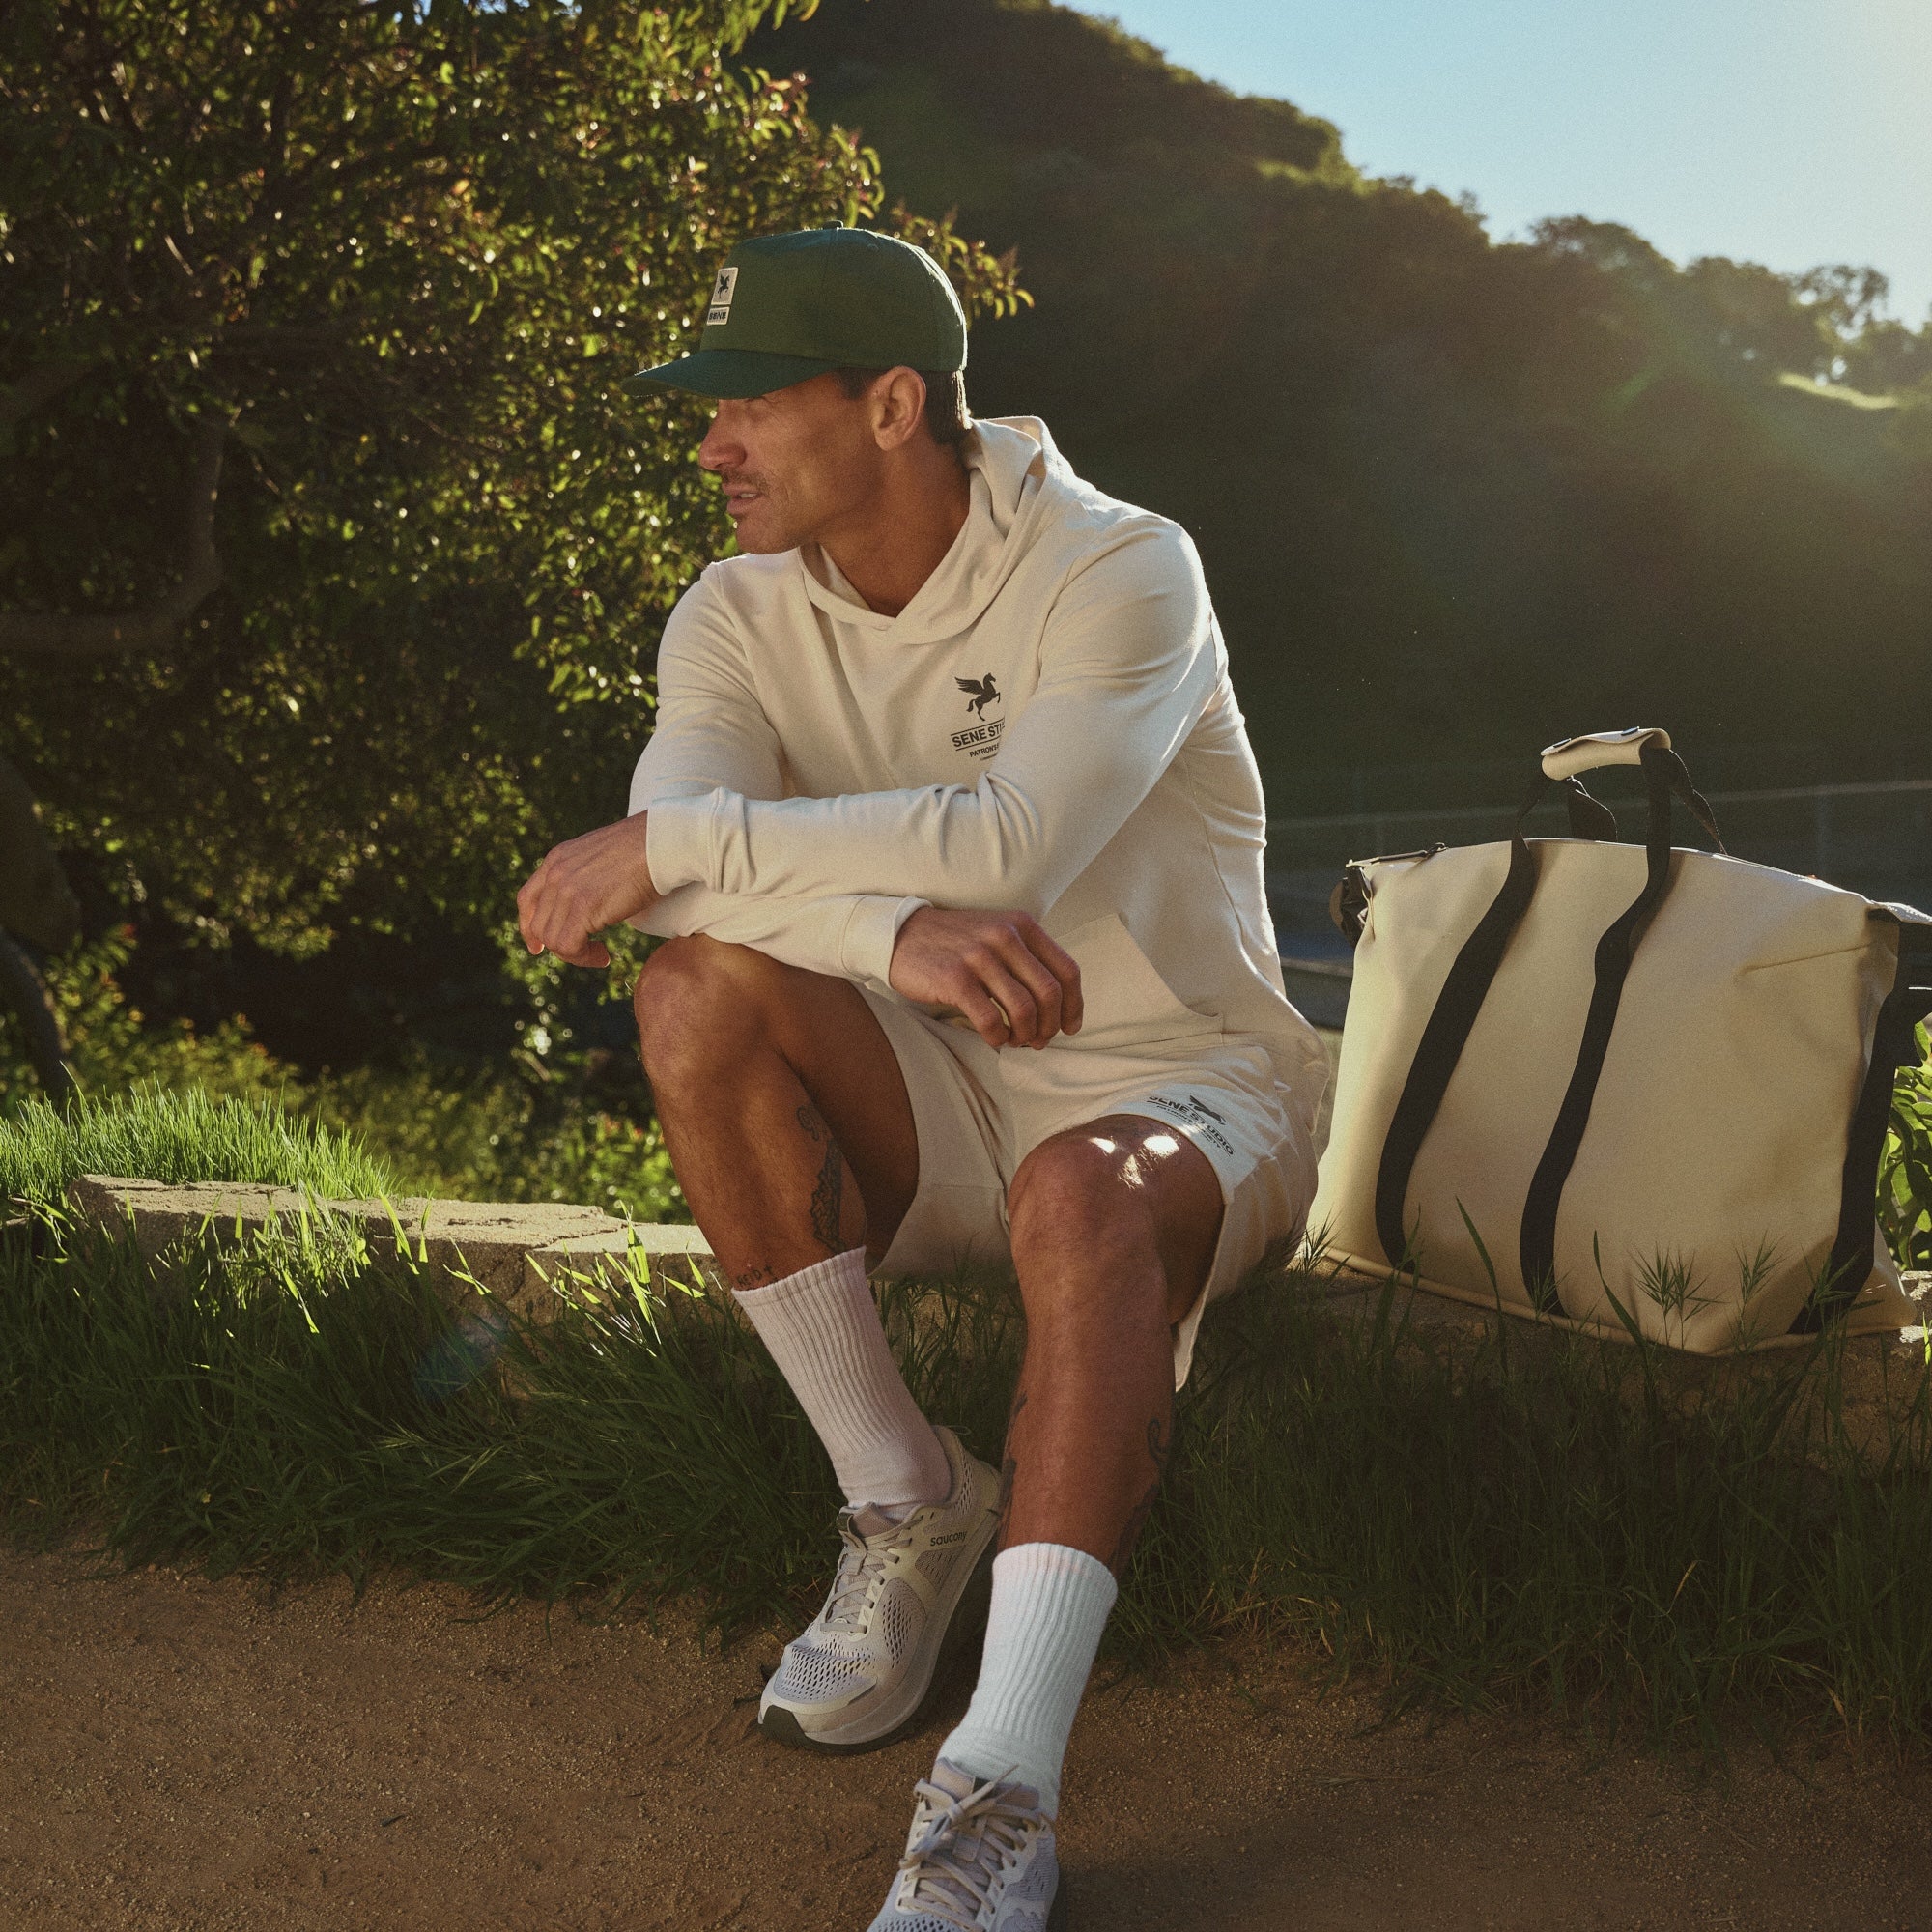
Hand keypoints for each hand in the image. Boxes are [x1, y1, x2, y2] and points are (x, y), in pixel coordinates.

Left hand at [516, 812, 655, 966]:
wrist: (663, 844)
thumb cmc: (647, 849)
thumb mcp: (603, 856)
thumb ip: (587, 873)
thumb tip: (592, 896)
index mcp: (558, 859)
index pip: (527, 899)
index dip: (529, 927)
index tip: (539, 946)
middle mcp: (556, 873)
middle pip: (538, 924)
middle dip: (558, 945)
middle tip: (586, 951)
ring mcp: (567, 890)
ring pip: (552, 939)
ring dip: (575, 954)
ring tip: (599, 954)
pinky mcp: (583, 907)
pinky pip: (568, 946)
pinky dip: (583, 958)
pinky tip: (603, 956)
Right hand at [888, 907, 1082, 1048]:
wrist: (902, 934)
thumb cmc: (955, 942)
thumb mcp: (998, 933)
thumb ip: (1027, 957)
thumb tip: (1056, 1006)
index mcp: (1022, 925)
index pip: (1066, 970)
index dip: (1074, 1005)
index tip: (1070, 1027)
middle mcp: (1005, 936)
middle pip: (1049, 994)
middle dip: (1049, 1026)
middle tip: (1039, 1040)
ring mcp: (980, 957)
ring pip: (1023, 1009)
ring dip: (1024, 1035)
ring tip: (1015, 1041)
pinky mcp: (955, 979)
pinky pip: (990, 1019)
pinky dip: (998, 1037)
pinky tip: (994, 1039)